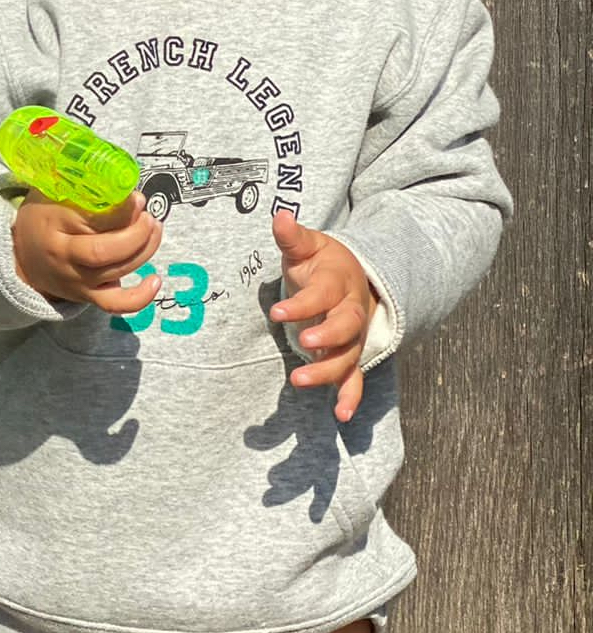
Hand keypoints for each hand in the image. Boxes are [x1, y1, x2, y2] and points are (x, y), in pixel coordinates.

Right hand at [11, 191, 163, 312]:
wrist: (22, 257)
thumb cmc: (43, 217)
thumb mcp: (51, 192)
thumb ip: (81, 184)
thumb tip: (123, 183)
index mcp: (53, 225)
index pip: (91, 220)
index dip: (121, 210)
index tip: (136, 198)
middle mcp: (64, 257)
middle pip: (105, 251)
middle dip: (136, 233)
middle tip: (149, 216)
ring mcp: (77, 280)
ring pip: (117, 271)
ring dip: (145, 249)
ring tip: (154, 228)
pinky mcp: (87, 296)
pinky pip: (115, 304)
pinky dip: (139, 297)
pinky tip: (155, 280)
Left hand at [269, 212, 375, 422]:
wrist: (354, 277)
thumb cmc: (322, 263)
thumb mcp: (308, 246)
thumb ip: (292, 236)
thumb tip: (279, 216)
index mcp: (338, 283)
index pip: (322, 294)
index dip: (301, 304)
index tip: (277, 311)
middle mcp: (351, 311)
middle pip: (346, 326)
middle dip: (326, 336)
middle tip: (304, 343)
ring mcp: (353, 337)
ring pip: (348, 356)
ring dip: (328, 371)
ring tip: (300, 380)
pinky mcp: (351, 354)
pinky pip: (355, 378)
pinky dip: (350, 396)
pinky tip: (340, 415)